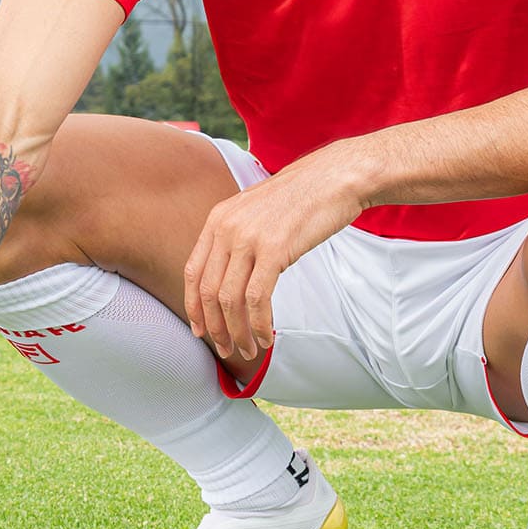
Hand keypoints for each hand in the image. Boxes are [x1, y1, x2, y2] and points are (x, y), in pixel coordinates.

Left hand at [183, 144, 366, 361]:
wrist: (334, 178)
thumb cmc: (300, 198)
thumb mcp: (254, 211)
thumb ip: (236, 237)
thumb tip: (229, 278)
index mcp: (217, 219)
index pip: (193, 272)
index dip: (194, 306)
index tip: (201, 330)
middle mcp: (226, 228)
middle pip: (209, 291)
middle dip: (215, 327)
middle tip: (227, 350)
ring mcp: (249, 238)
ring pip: (231, 300)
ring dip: (237, 332)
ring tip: (248, 350)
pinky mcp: (274, 249)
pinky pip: (258, 298)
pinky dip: (258, 324)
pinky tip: (266, 336)